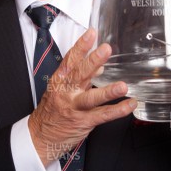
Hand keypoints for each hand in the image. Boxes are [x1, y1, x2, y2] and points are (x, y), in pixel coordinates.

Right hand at [28, 28, 136, 165]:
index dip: (81, 46)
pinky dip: (118, 110)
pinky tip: (130, 104)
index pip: (70, 60)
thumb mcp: (62, 89)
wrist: (41, 136)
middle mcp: (66, 92)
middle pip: (80, 74)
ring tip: (122, 85)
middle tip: (106, 49)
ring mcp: (74, 108)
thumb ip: (81, 76)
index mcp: (60, 80)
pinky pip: (102, 115)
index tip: (91, 33)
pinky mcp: (83, 122)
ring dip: (108, 91)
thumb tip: (99, 65)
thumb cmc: (52, 110)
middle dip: (93, 61)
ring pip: (92, 98)